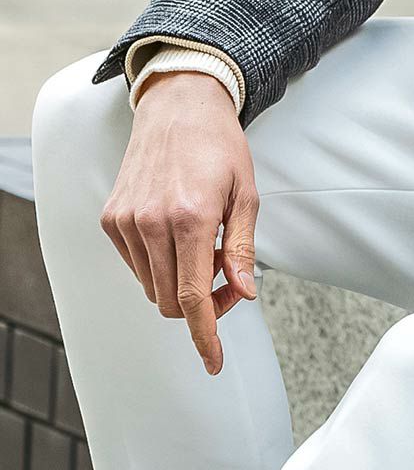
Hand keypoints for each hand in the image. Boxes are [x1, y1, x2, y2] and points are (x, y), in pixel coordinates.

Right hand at [100, 70, 260, 376]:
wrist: (178, 107)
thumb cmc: (220, 146)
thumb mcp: (246, 193)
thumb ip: (242, 247)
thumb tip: (244, 294)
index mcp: (190, 219)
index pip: (194, 298)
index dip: (205, 335)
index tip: (214, 362)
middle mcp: (150, 224)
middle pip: (172, 301)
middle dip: (204, 307)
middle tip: (230, 282)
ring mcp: (126, 222)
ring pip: (154, 287)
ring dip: (182, 286)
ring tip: (207, 250)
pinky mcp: (112, 219)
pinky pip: (137, 265)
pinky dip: (162, 266)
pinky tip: (181, 238)